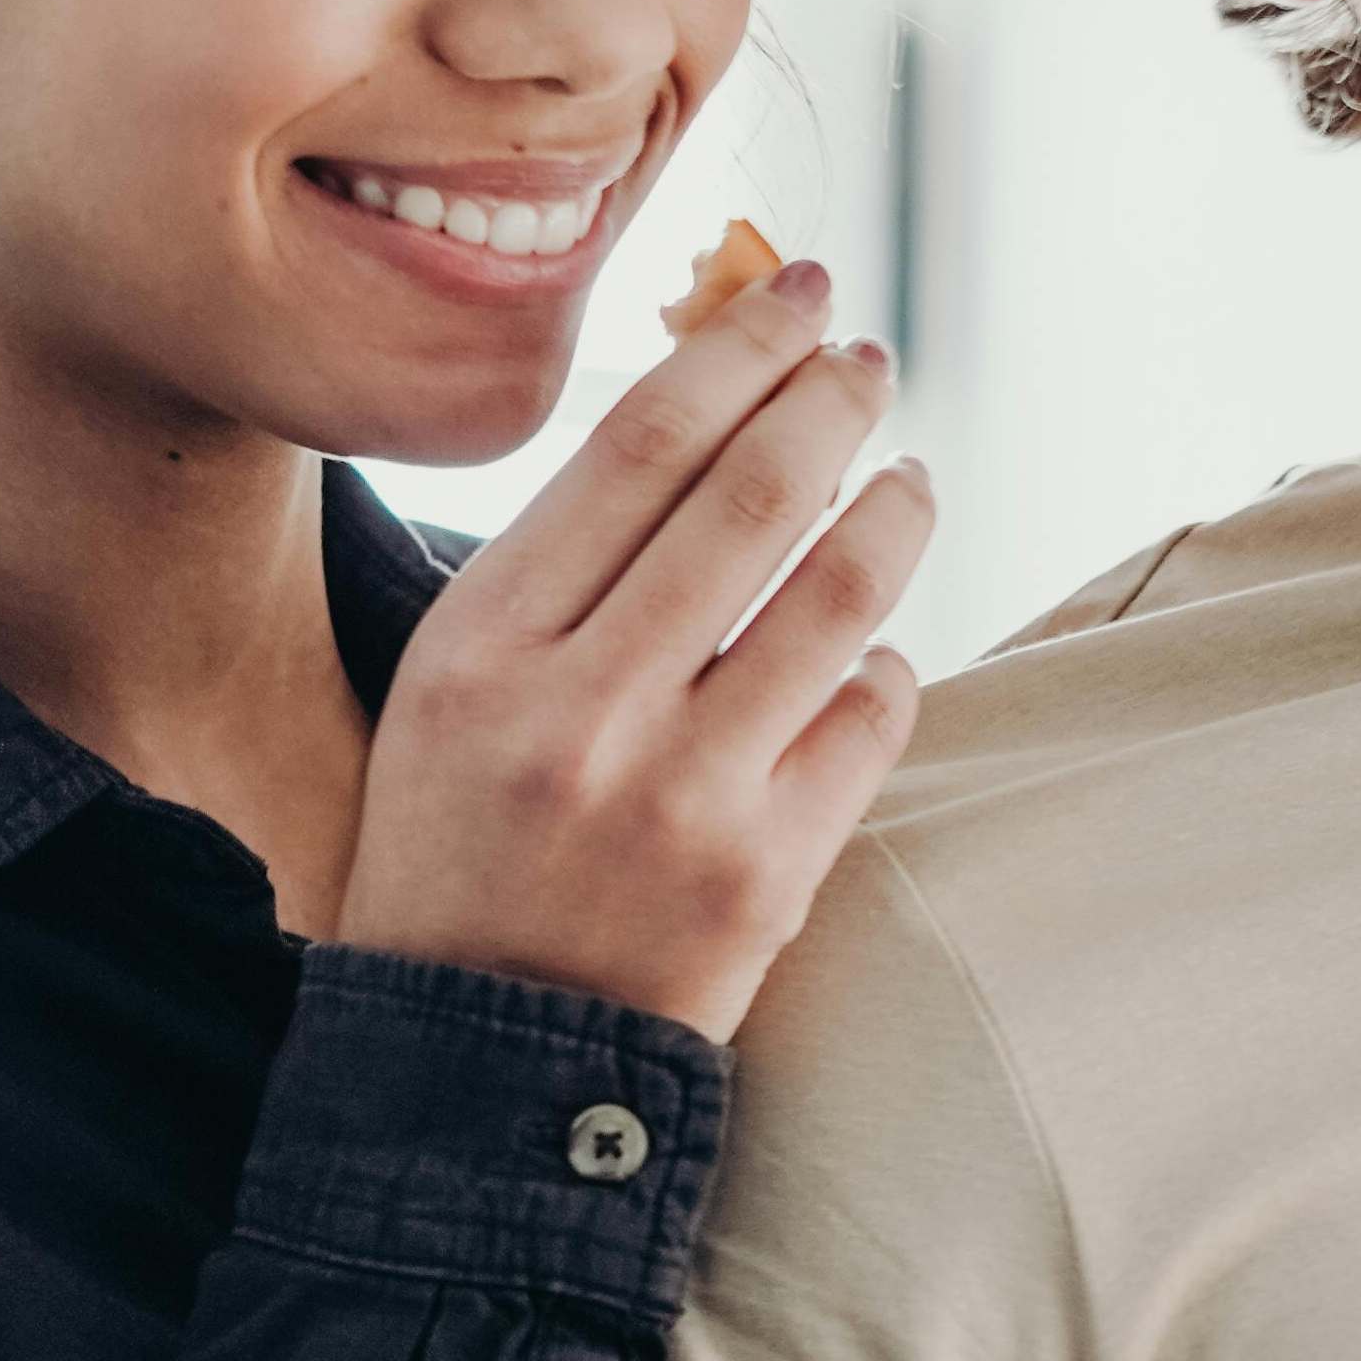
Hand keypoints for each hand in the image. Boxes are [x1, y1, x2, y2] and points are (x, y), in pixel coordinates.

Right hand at [341, 260, 934, 1039]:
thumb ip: (560, 568)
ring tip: (907, 477)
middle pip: (751, 494)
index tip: (791, 295)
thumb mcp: (453, 692)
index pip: (638, 444)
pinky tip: (872, 645)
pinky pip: (869, 716)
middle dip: (830, 400)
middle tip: (867, 359)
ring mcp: (680, 796)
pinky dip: (884, 662)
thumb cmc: (466, 849)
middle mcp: (579, 710)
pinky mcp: (766, 876)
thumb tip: (702, 403)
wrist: (477, 1065)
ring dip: (893, 510)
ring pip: (835, 593)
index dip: (735, 349)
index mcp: (483, 647)